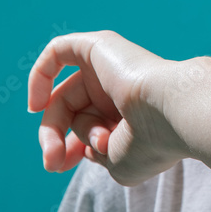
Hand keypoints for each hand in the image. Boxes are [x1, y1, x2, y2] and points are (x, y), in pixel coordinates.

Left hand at [27, 29, 187, 185]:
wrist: (175, 112)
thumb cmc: (151, 142)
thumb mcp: (116, 161)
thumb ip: (92, 151)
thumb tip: (74, 144)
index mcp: (125, 115)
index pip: (81, 129)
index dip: (65, 149)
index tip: (61, 166)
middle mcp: (116, 89)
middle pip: (67, 113)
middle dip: (54, 140)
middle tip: (54, 163)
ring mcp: (108, 65)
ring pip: (63, 96)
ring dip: (60, 126)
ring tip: (85, 139)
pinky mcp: (100, 45)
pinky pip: (58, 52)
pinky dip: (40, 75)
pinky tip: (35, 104)